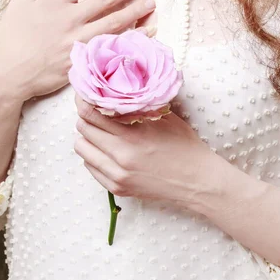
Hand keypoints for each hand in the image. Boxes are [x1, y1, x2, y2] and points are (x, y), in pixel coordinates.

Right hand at [0, 0, 155, 106]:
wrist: (6, 73)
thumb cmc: (11, 37)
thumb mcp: (23, 3)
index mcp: (56, 0)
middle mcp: (70, 18)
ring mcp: (77, 40)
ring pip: (114, 22)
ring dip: (136, 10)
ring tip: (153, 1)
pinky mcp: (81, 61)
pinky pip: (111, 47)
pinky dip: (130, 39)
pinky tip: (146, 33)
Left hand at [74, 95, 211, 207]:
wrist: (197, 181)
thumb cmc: (185, 147)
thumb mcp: (165, 118)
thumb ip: (139, 106)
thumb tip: (116, 91)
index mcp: (132, 136)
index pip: (91, 114)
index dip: (84, 101)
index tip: (85, 95)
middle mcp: (120, 157)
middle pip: (83, 129)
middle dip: (86, 117)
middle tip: (94, 111)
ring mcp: (117, 175)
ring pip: (82, 149)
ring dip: (87, 137)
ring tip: (100, 132)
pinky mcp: (118, 189)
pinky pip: (91, 167)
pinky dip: (93, 156)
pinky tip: (106, 150)